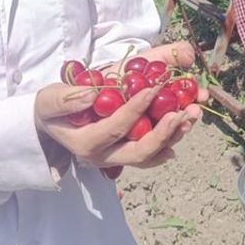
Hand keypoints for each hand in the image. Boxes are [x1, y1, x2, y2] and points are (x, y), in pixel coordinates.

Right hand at [32, 41, 207, 170]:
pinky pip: (151, 152)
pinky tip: (186, 125)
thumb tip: (91, 94)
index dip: (136, 108)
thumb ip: (67, 98)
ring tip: (193, 112)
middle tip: (184, 111)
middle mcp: (103, 156)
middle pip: (139, 152)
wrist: (50, 122)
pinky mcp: (126, 152)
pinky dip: (170, 138)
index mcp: (85, 143)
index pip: (116, 127)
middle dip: (165, 132)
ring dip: (174, 134)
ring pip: (150, 154)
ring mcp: (117, 157)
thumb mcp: (51, 99)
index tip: (154, 87)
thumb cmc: (51, 108)